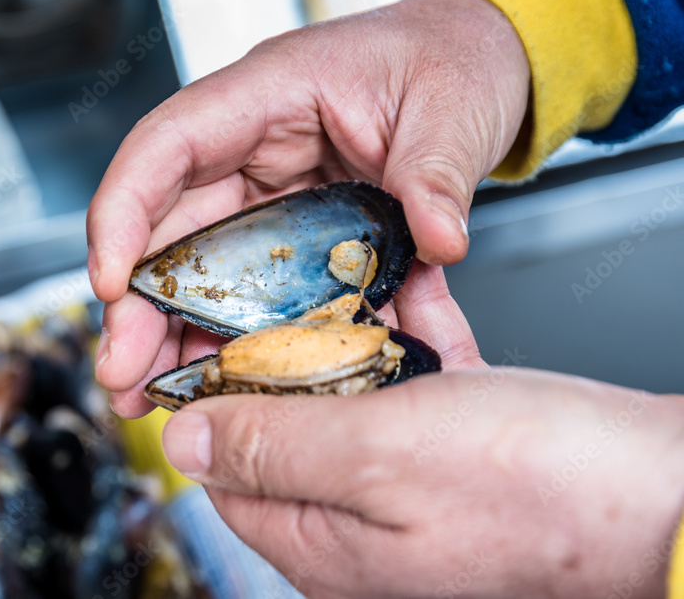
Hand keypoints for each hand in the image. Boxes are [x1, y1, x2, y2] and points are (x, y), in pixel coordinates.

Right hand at [88, 0, 529, 416]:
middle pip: (168, 222)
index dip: (125, 211)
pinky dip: (231, 331)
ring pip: (197, 263)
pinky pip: (248, 283)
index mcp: (270, 93)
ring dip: (172, 330)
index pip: (168, 144)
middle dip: (137, 301)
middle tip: (124, 370)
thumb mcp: (451, 109)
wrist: (470, 64)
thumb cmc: (445, 61)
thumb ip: (438, 177)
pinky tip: (221, 377)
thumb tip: (437, 242)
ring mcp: (265, 189)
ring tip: (158, 392)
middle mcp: (250, 145)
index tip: (110, 281)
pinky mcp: (288, 228)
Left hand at [161, 265, 683, 597]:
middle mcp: (366, 528)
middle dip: (287, 354)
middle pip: (292, 428)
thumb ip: (274, 445)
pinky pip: (421, 390)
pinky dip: (416, 342)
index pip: (232, 472)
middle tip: (284, 290)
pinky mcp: (470, 457)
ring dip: (353, 337)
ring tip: (350, 276)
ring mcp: (419, 493)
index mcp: (326, 544)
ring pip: (357, 400)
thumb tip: (184, 440)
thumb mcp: (380, 456)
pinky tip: (418, 293)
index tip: (208, 335)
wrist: (676, 499)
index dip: (212, 401)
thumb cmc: (544, 492)